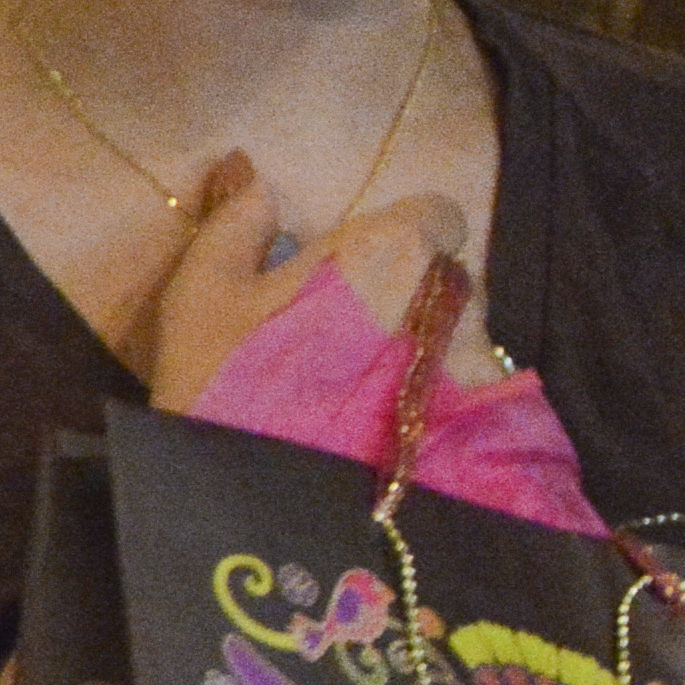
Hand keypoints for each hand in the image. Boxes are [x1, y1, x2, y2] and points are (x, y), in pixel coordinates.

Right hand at [130, 162, 473, 414]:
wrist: (261, 500)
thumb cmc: (226, 381)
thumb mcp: (202, 296)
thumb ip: (236, 229)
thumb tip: (259, 184)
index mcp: (390, 248)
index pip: (438, 216)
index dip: (406, 239)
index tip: (366, 270)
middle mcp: (448, 296)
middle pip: (449, 280)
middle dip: (414, 300)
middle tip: (353, 340)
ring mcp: (473, 362)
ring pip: (462, 339)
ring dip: (428, 356)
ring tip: (366, 398)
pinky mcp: (482, 424)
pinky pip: (473, 399)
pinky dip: (445, 410)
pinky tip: (390, 436)